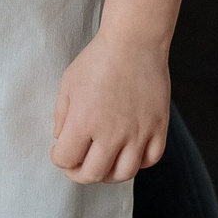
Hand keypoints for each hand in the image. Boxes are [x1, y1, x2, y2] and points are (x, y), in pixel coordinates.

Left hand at [50, 35, 170, 183]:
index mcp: (84, 121)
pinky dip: (138, 163)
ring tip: (102, 164)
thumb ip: (61, 116)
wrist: (133, 43)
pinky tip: (128, 154)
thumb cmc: (98, 60)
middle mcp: (112, 132)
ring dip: (108, 174)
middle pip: (93, 174)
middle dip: (79, 174)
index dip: (59, 159)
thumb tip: (61, 139)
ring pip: (123, 174)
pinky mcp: (158, 127)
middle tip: (76, 166)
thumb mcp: (68, 84)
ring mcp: (138, 132)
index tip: (59, 152)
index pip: (66, 159)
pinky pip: (150, 159)